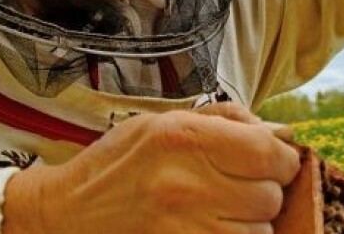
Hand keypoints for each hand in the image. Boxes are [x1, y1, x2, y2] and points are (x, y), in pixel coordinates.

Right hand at [2, 103, 299, 233]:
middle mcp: (186, 184)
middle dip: (262, 191)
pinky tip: (211, 229)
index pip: (270, 154)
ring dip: (249, 224)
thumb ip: (227, 121)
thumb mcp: (164, 122)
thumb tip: (281, 133)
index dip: (281, 159)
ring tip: (218, 213)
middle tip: (236, 188)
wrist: (63, 215)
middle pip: (269, 196)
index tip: (271, 163)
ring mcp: (183, 228)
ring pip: (259, 232)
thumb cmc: (117, 165)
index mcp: (185, 138)